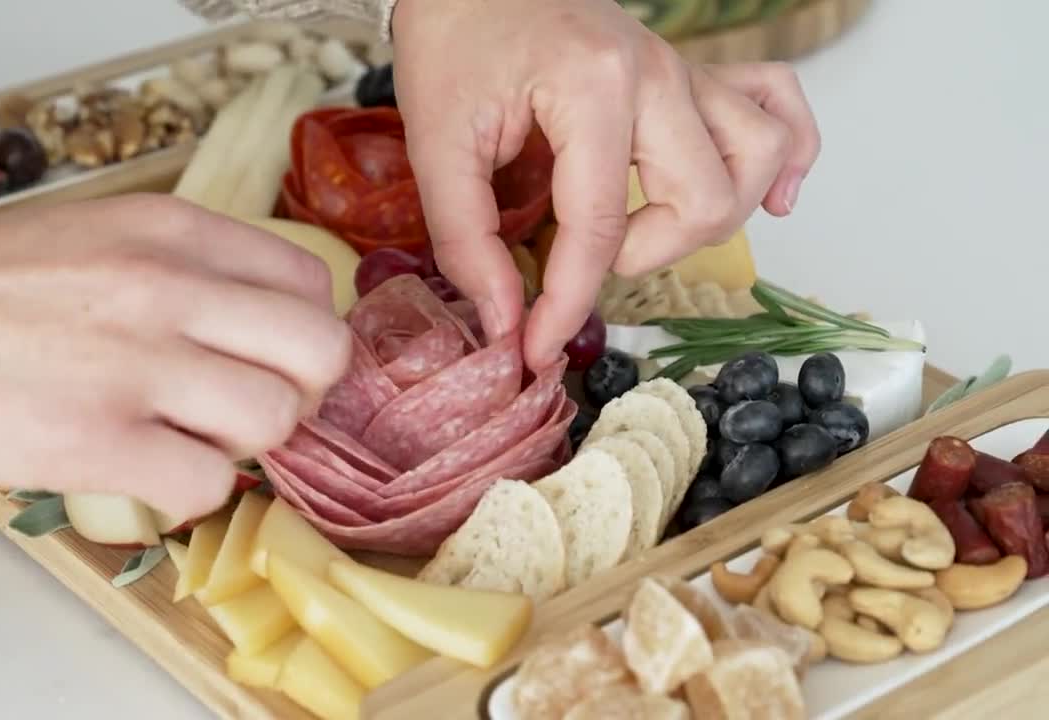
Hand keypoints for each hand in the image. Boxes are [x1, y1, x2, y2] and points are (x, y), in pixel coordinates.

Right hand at [0, 194, 350, 518]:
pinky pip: (209, 485)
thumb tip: (261, 324)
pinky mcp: (98, 441)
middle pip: (320, 351)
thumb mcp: (102, 234)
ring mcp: (138, 365)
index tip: (271, 358)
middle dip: (301, 391)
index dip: (305, 332)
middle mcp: (170, 289)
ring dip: (245, 444)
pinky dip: (192, 490)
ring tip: (190, 436)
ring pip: (275, 419)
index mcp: (174, 232)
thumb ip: (190, 268)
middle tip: (251, 405)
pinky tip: (150, 469)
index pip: (312, 283)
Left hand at [390, 0, 820, 368]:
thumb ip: (466, 239)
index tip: (536, 347)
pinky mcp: (692, 72)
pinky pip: (778, 104)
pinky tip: (761, 194)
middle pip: (703, 201)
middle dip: (642, 257)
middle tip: (578, 255)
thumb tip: (505, 321)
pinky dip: (783, 156)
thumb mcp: (436, 143)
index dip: (568, 302)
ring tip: (647, 228)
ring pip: (757, 156)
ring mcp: (685, 69)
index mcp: (593, 86)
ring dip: (712, 214)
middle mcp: (657, 74)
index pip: (601, 226)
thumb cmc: (452, 42)